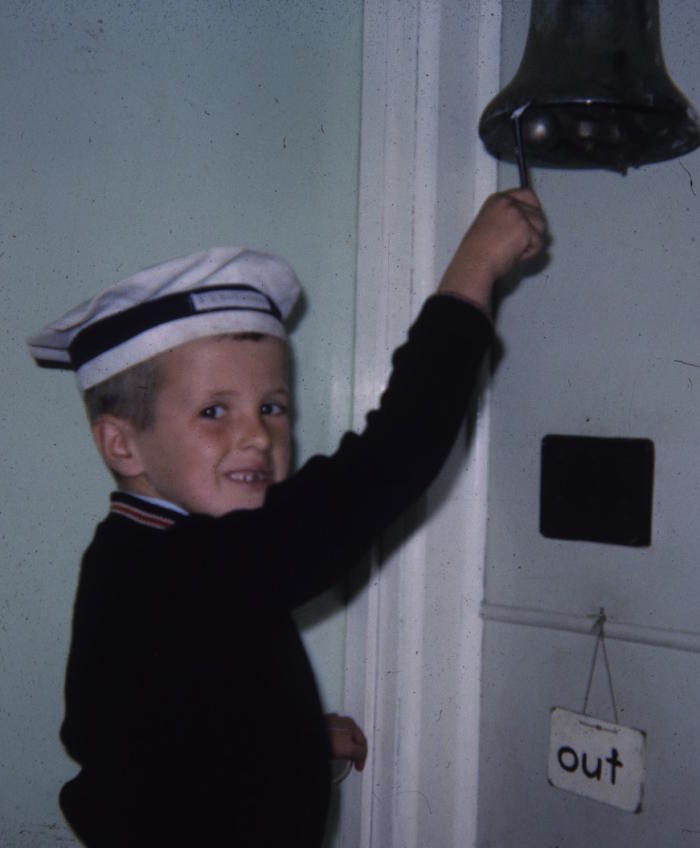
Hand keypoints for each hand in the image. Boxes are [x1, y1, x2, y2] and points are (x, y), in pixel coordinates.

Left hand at [325, 713, 367, 772]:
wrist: (314, 735)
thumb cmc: (330, 739)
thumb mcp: (350, 749)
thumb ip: (360, 752)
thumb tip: (362, 756)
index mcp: (351, 724)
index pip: (363, 741)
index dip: (363, 756)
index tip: (359, 767)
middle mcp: (342, 722)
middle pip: (353, 738)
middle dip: (355, 751)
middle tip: (354, 762)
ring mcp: (332, 724)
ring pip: (343, 738)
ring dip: (345, 748)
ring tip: (342, 757)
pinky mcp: (324, 728)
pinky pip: (333, 738)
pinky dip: (335, 745)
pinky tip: (332, 750)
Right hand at [438, 188, 547, 308]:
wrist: (473, 265)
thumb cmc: (477, 253)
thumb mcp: (489, 225)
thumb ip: (507, 218)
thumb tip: (525, 222)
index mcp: (497, 200)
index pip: (527, 194)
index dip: (533, 208)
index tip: (532, 218)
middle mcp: (508, 203)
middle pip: (537, 212)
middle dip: (532, 230)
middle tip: (518, 243)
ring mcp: (517, 214)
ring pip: (541, 227)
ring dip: (531, 243)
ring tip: (512, 250)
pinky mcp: (525, 229)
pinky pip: (539, 243)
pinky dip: (530, 253)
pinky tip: (514, 255)